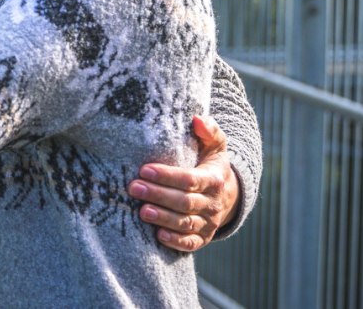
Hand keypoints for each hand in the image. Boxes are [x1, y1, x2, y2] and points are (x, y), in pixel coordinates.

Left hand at [129, 115, 237, 252]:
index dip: (167, 176)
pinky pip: (191, 243)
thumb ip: (209, 130)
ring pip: (186, 223)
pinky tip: (158, 235)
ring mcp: (208, 222)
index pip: (190, 179)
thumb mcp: (215, 146)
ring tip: (142, 211)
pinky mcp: (203, 237)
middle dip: (158, 195)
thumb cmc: (211, 164)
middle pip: (184, 202)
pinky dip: (176, 241)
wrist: (228, 194)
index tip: (144, 170)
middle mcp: (212, 203)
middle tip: (133, 188)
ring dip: (163, 218)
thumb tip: (196, 118)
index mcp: (214, 179)